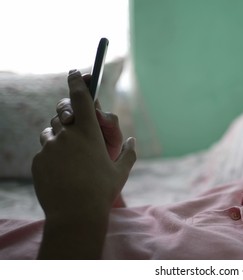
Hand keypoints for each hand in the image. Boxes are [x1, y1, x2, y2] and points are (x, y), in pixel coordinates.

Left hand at [32, 70, 135, 258]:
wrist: (75, 214)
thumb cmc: (102, 191)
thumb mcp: (121, 172)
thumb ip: (129, 153)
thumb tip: (134, 141)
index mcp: (89, 133)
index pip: (80, 98)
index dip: (77, 81)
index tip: (74, 72)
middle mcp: (67, 135)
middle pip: (62, 115)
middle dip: (68, 117)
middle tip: (77, 131)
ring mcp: (49, 148)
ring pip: (50, 132)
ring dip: (58, 136)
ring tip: (70, 156)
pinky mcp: (38, 161)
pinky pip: (44, 151)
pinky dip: (52, 155)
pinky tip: (62, 172)